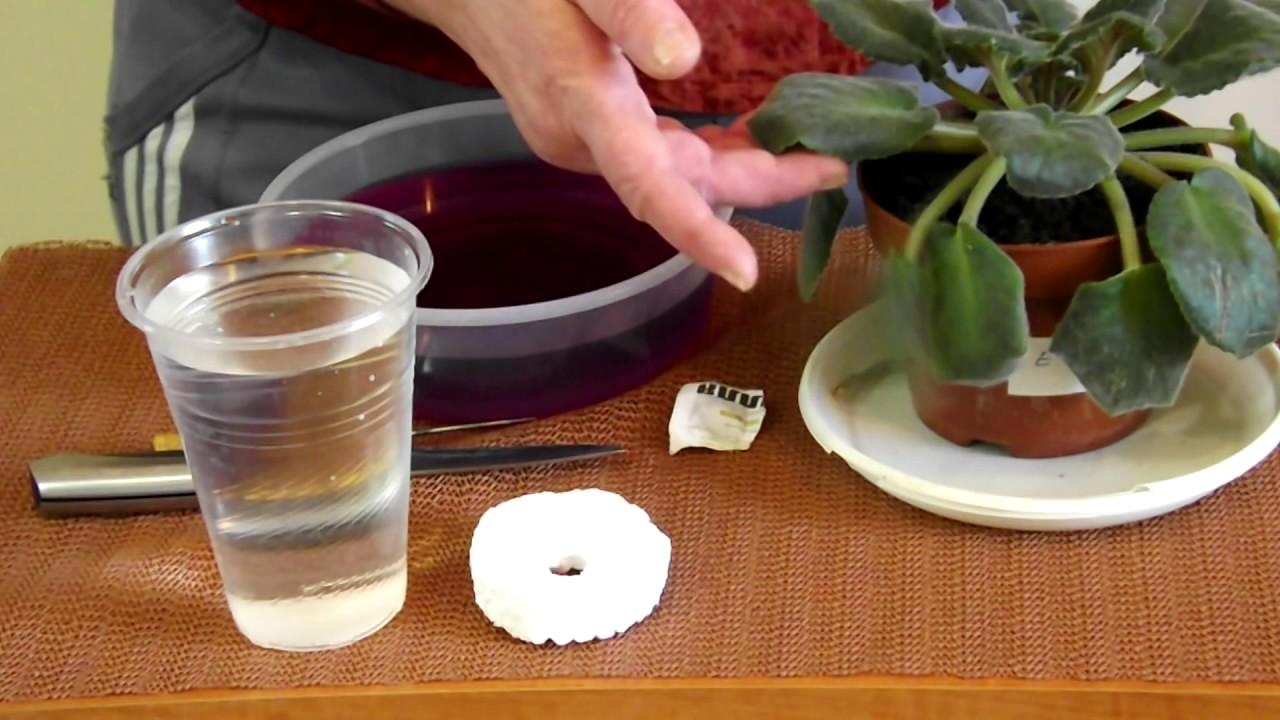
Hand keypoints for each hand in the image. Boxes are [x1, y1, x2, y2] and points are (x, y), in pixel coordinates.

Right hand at [389, 0, 848, 290]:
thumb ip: (629, 12)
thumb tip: (689, 61)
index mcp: (583, 103)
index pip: (648, 185)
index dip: (697, 232)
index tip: (745, 271)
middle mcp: (581, 142)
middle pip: (679, 185)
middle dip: (759, 184)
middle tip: (834, 166)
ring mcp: (580, 142)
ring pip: (671, 176)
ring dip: (740, 174)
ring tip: (812, 156)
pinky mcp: (584, 130)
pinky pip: (655, 160)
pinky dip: (708, 158)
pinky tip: (746, 138)